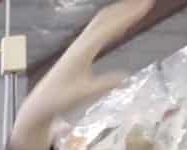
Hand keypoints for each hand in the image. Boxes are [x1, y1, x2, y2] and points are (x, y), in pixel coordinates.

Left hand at [10, 0, 152, 149]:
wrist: (40, 103)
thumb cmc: (60, 99)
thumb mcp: (84, 94)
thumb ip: (104, 84)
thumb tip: (127, 77)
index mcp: (83, 51)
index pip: (108, 27)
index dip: (128, 15)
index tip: (145, 5)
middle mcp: (81, 44)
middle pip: (104, 18)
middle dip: (124, 8)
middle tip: (146, 2)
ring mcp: (79, 46)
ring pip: (100, 22)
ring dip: (118, 13)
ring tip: (137, 7)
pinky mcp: (78, 51)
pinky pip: (97, 31)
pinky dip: (111, 23)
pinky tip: (121, 26)